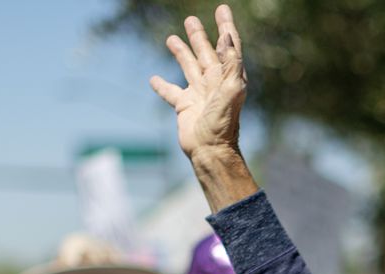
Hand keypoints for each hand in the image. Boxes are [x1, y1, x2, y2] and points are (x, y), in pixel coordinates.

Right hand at [150, 6, 247, 172]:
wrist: (210, 150)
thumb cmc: (222, 122)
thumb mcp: (231, 90)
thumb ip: (230, 63)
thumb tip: (226, 36)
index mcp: (227, 76)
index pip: (228, 46)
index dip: (226, 27)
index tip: (222, 9)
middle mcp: (213, 83)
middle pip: (205, 52)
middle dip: (199, 36)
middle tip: (191, 20)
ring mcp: (198, 94)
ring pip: (188, 67)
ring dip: (181, 52)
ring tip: (172, 38)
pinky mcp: (184, 106)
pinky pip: (170, 92)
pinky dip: (161, 85)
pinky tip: (153, 79)